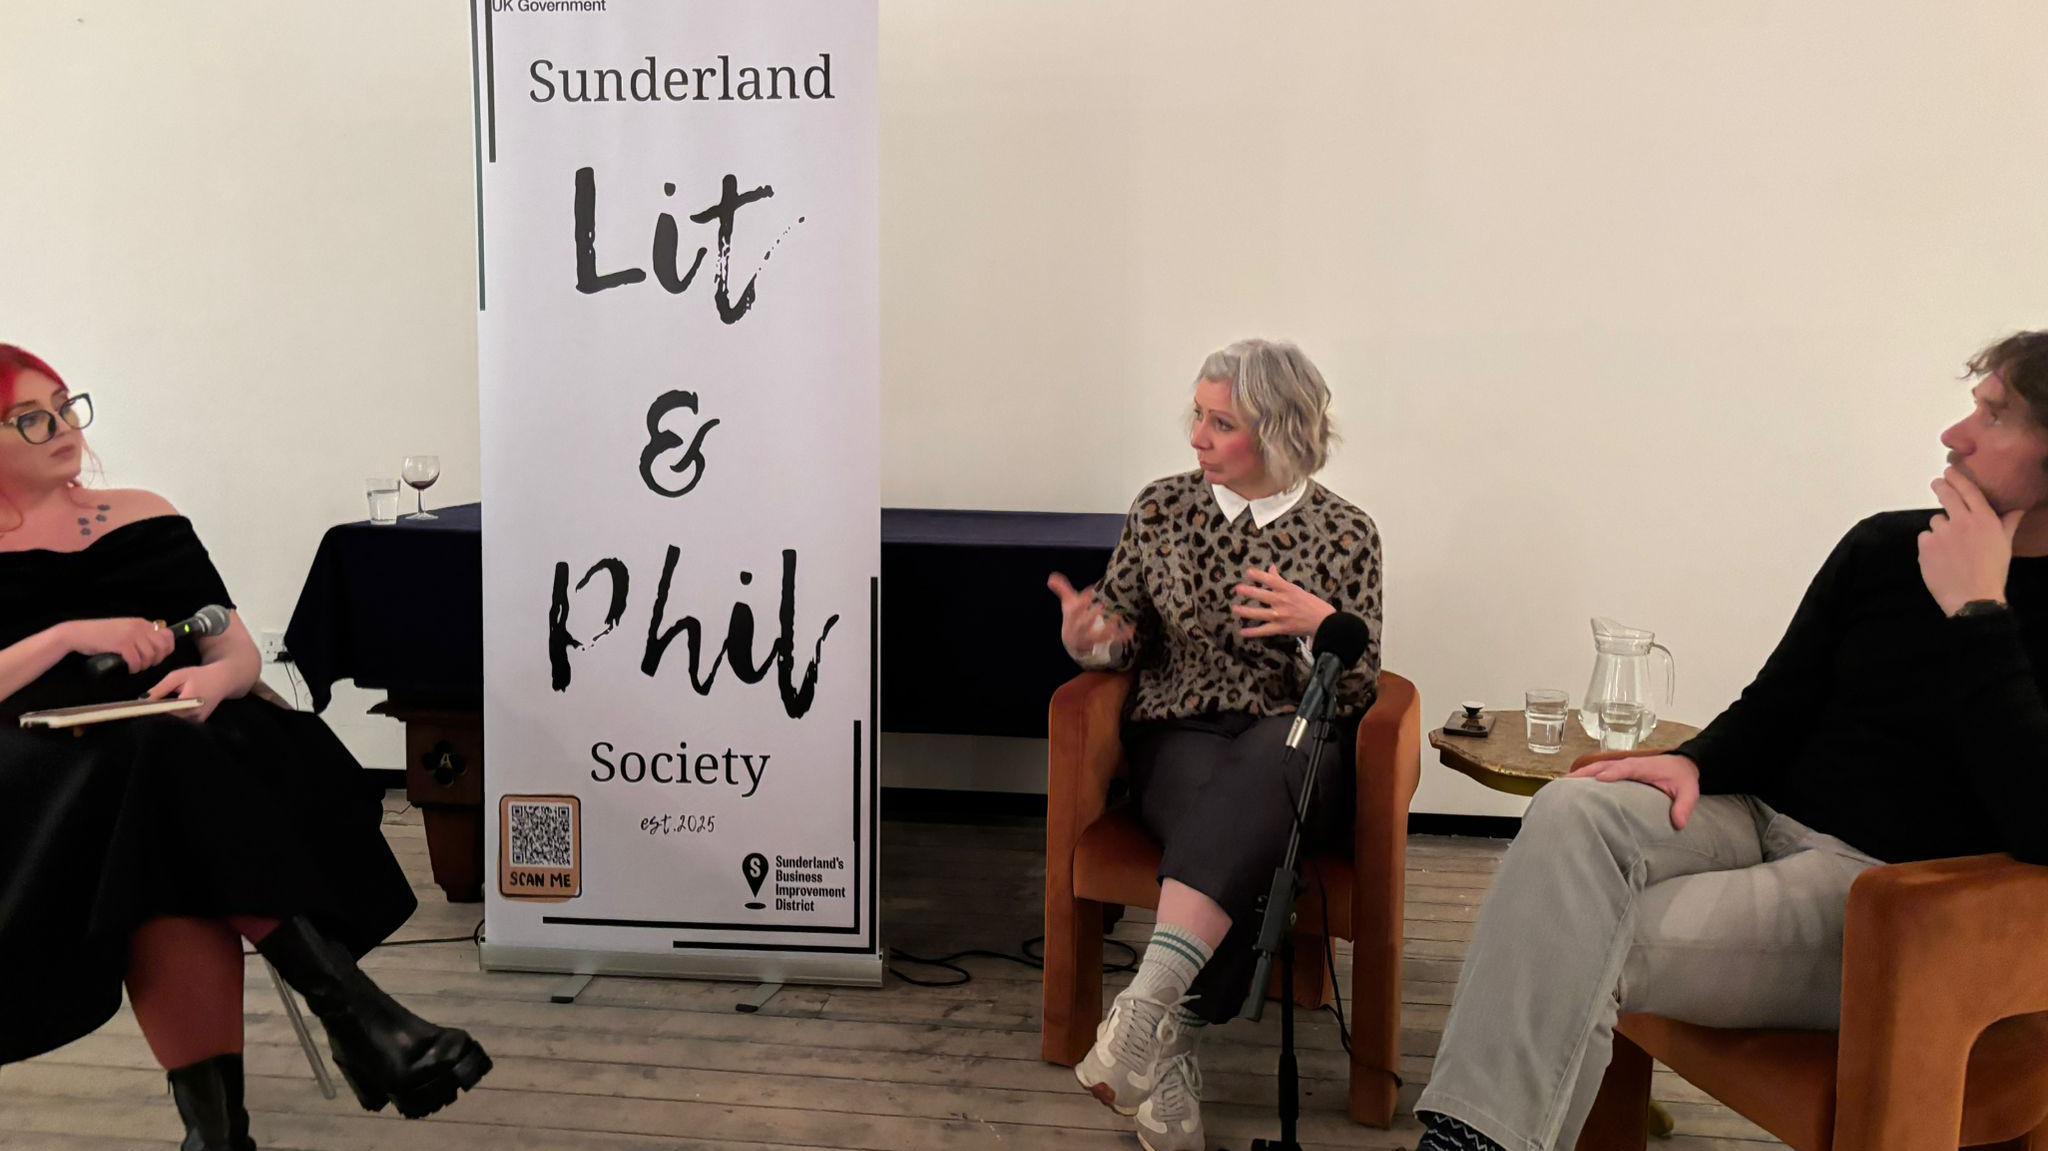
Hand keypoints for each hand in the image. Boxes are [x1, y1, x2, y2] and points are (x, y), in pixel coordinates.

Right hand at [62, 617, 177, 674]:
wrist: (78, 633)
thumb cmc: (100, 634)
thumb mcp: (124, 629)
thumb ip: (139, 634)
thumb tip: (155, 646)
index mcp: (141, 622)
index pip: (167, 635)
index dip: (167, 648)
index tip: (159, 656)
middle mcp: (139, 627)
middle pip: (162, 647)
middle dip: (157, 659)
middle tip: (146, 664)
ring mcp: (131, 635)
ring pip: (150, 655)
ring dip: (144, 665)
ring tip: (135, 667)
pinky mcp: (121, 644)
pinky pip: (136, 660)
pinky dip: (134, 668)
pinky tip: (129, 668)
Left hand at [145, 663, 234, 722]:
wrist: (222, 681)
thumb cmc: (199, 676)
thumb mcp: (177, 676)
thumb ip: (159, 688)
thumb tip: (141, 700)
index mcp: (188, 701)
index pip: (163, 712)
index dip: (149, 712)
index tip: (136, 710)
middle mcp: (194, 715)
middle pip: (166, 721)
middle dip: (153, 716)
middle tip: (139, 711)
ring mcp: (196, 721)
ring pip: (172, 724)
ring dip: (161, 719)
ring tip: (151, 712)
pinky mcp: (197, 724)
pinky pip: (179, 725)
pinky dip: (170, 720)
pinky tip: (164, 714)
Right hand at [1047, 572, 1134, 655]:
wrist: (1073, 642)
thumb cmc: (1074, 617)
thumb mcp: (1068, 603)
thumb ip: (1063, 589)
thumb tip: (1051, 577)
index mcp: (1072, 616)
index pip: (1075, 609)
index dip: (1082, 600)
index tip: (1092, 591)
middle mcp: (1079, 628)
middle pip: (1084, 623)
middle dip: (1093, 614)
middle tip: (1104, 605)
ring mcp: (1089, 638)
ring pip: (1098, 635)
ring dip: (1108, 628)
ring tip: (1118, 618)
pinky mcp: (1101, 644)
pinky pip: (1112, 641)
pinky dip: (1122, 636)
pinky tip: (1131, 630)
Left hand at [1231, 564, 1335, 638]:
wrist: (1323, 621)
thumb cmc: (1310, 603)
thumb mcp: (1296, 589)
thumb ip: (1280, 580)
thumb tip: (1271, 567)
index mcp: (1287, 590)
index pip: (1271, 580)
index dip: (1259, 575)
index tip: (1248, 572)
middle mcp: (1283, 602)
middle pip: (1263, 596)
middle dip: (1249, 592)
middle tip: (1237, 589)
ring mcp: (1281, 616)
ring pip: (1260, 614)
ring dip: (1246, 612)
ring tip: (1234, 609)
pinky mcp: (1281, 628)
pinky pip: (1264, 631)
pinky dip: (1253, 632)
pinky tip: (1242, 632)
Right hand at [1566, 753, 1701, 829]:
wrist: (1683, 764)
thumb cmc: (1682, 778)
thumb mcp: (1689, 792)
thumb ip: (1684, 806)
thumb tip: (1679, 824)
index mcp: (1644, 767)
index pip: (1626, 768)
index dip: (1613, 773)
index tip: (1599, 780)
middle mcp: (1629, 764)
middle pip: (1604, 766)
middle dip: (1586, 773)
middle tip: (1567, 782)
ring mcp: (1622, 765)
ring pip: (1597, 767)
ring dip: (1580, 774)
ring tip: (1562, 784)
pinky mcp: (1618, 770)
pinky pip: (1598, 771)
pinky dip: (1584, 776)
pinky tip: (1571, 786)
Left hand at [1919, 466, 2022, 615]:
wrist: (1973, 597)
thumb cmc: (1992, 570)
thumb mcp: (2004, 544)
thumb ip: (2008, 522)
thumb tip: (2018, 507)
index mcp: (1983, 519)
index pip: (1968, 490)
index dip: (1957, 478)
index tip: (1948, 471)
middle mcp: (1961, 521)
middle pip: (1946, 495)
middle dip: (1941, 486)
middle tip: (1937, 483)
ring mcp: (1941, 532)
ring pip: (1936, 521)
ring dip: (1940, 529)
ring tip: (1951, 548)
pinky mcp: (1925, 545)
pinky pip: (1925, 537)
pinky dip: (1930, 544)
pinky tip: (1940, 557)